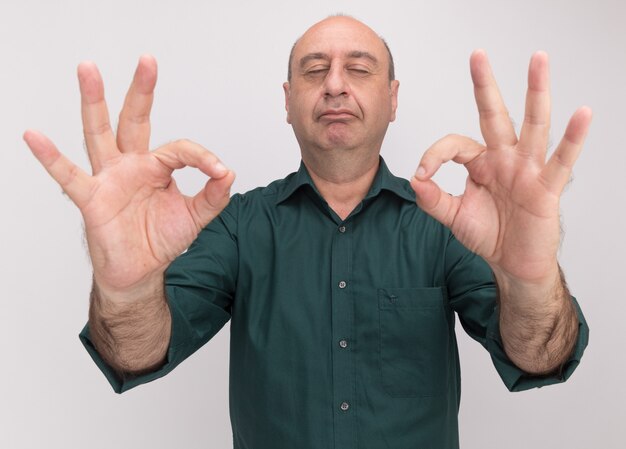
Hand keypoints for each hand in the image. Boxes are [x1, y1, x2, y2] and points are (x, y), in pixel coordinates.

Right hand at [24, 56, 234, 294]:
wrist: (141, 271)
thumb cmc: (161, 239)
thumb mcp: (196, 216)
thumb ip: (214, 196)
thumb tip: (230, 173)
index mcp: (157, 166)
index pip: (180, 149)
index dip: (202, 157)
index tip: (220, 172)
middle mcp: (131, 164)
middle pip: (134, 119)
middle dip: (141, 90)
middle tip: (147, 60)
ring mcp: (109, 178)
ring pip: (99, 132)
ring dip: (94, 101)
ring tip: (88, 70)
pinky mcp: (92, 198)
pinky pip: (68, 175)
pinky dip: (51, 157)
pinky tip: (34, 136)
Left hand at [410, 50, 591, 282]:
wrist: (512, 263)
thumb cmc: (488, 235)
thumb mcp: (453, 216)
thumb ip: (433, 199)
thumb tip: (415, 179)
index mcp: (480, 163)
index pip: (455, 144)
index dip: (435, 155)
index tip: (423, 174)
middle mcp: (504, 158)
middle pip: (494, 115)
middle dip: (486, 86)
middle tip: (478, 56)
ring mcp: (527, 169)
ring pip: (532, 125)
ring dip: (535, 92)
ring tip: (538, 60)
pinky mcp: (546, 186)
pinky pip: (561, 159)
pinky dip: (572, 138)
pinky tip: (581, 114)